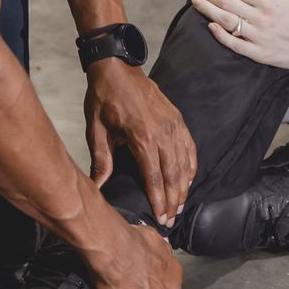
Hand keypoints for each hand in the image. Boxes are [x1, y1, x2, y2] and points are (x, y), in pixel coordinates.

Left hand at [84, 61, 196, 226]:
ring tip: (180, 205)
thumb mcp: (96, 130)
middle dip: (173, 200)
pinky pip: (189, 146)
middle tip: (171, 220)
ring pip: (183, 163)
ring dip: (183, 187)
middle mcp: (162, 132)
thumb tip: (97, 187)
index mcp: (141, 136)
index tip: (161, 218)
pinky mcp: (177, 119)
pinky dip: (191, 165)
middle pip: (172, 174)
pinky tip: (189, 179)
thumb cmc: (104, 98)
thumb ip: (101, 160)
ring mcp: (173, 124)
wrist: (117, 67)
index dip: (158, 200)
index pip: (154, 177)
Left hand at [189, 0, 288, 69]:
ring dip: (209, 10)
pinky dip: (222, 35)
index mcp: (266, 1)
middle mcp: (260, 17)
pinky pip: (236, 44)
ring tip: (196, 2)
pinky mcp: (259, 54)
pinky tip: (210, 26)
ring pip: (228, 21)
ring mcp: (258, 36)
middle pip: (227, 3)